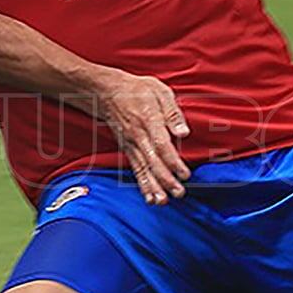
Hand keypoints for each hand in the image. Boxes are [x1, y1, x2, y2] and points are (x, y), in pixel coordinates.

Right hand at [90, 69, 189, 203]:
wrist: (107, 91)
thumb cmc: (138, 90)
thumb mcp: (159, 91)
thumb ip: (173, 113)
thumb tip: (184, 133)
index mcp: (149, 121)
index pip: (161, 145)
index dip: (173, 162)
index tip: (185, 174)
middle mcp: (138, 136)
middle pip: (152, 162)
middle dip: (165, 180)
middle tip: (179, 194)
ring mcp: (131, 145)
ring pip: (143, 169)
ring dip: (153, 187)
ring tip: (162, 202)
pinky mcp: (128, 150)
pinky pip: (136, 170)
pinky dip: (143, 185)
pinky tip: (150, 198)